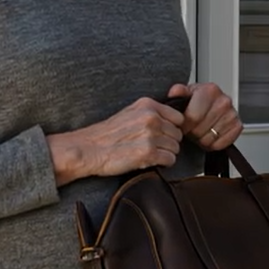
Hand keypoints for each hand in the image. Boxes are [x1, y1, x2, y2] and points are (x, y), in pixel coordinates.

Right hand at [46, 97, 184, 185]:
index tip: (162, 134)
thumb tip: (172, 121)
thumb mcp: (130, 112)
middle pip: (178, 134)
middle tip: (154, 147)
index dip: (171, 128)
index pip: (178, 117)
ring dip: (165, 153)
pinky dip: (163, 163)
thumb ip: (150, 113)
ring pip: (176, 147)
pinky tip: (149, 161)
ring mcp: (150, 135)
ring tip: (150, 154)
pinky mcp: (148, 153)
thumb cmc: (107, 134)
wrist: (89, 148)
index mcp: (147, 105)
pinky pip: (170, 160)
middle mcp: (151, 118)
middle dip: (168, 142)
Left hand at [167, 82, 242, 150]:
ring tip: (199, 131)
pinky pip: (221, 144)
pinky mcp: (238, 126)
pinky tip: (209, 135)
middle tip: (191, 129)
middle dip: (192, 132)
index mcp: (210, 90)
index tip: (181, 125)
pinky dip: (213, 144)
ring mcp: (232, 114)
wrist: (207, 108)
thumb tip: (176, 91)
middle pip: (200, 129)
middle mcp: (224, 101)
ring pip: (210, 138)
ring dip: (201, 139)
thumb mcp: (183, 95)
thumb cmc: (195, 102)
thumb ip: (178, 92)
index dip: (184, 125)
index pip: (193, 117)